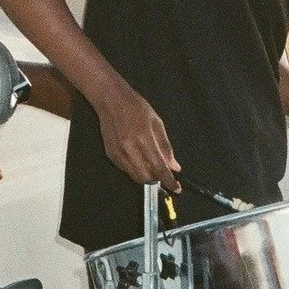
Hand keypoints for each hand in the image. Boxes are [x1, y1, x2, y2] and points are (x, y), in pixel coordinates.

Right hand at [93, 73, 181, 191]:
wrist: (110, 99)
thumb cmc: (137, 107)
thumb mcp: (157, 122)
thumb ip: (166, 146)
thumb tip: (174, 166)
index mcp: (144, 139)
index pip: (159, 167)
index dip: (169, 181)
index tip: (177, 188)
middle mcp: (130, 149)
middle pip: (146, 177)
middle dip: (157, 179)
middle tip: (163, 173)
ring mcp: (118, 153)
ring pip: (135, 176)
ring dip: (146, 176)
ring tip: (151, 166)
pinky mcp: (111, 154)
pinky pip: (126, 170)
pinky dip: (135, 169)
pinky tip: (138, 158)